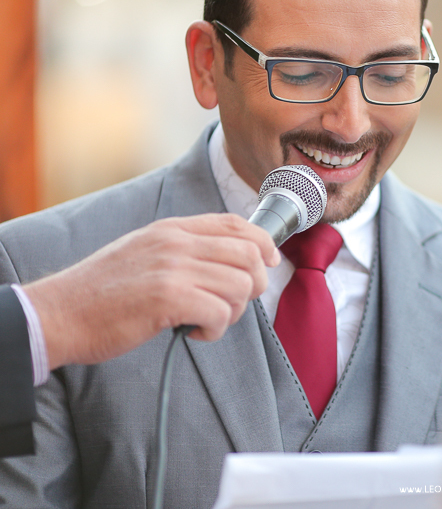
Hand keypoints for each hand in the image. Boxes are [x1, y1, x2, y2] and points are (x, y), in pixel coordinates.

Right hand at [21, 214, 279, 367]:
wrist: (58, 313)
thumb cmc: (102, 292)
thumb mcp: (145, 252)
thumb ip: (185, 250)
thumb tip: (232, 261)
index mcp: (172, 229)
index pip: (236, 223)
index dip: (262, 243)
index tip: (268, 263)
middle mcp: (176, 243)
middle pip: (249, 254)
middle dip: (254, 284)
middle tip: (230, 304)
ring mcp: (173, 268)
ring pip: (241, 285)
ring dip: (232, 312)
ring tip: (206, 321)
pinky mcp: (168, 298)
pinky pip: (220, 312)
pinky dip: (215, 329)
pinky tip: (194, 332)